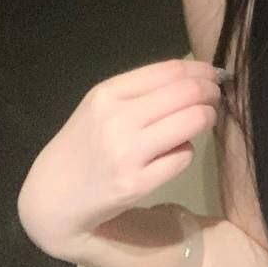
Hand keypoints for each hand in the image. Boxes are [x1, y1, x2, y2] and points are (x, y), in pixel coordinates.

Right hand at [17, 58, 223, 261]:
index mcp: (107, 93)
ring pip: (192, 121)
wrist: (51, 196)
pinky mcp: (136, 184)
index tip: (214, 74)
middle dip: (211, 92)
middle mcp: (116, 119)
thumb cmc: (82, 144)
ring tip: (202, 121)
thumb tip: (196, 75)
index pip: (170, 70)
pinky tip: (174, 154)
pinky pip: (183, 157)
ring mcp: (126, 153)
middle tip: (216, 97)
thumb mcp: (100, 106)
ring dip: (206, 118)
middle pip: (187, 93)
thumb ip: (142, 89)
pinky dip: (186, 152)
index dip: (201, 70)